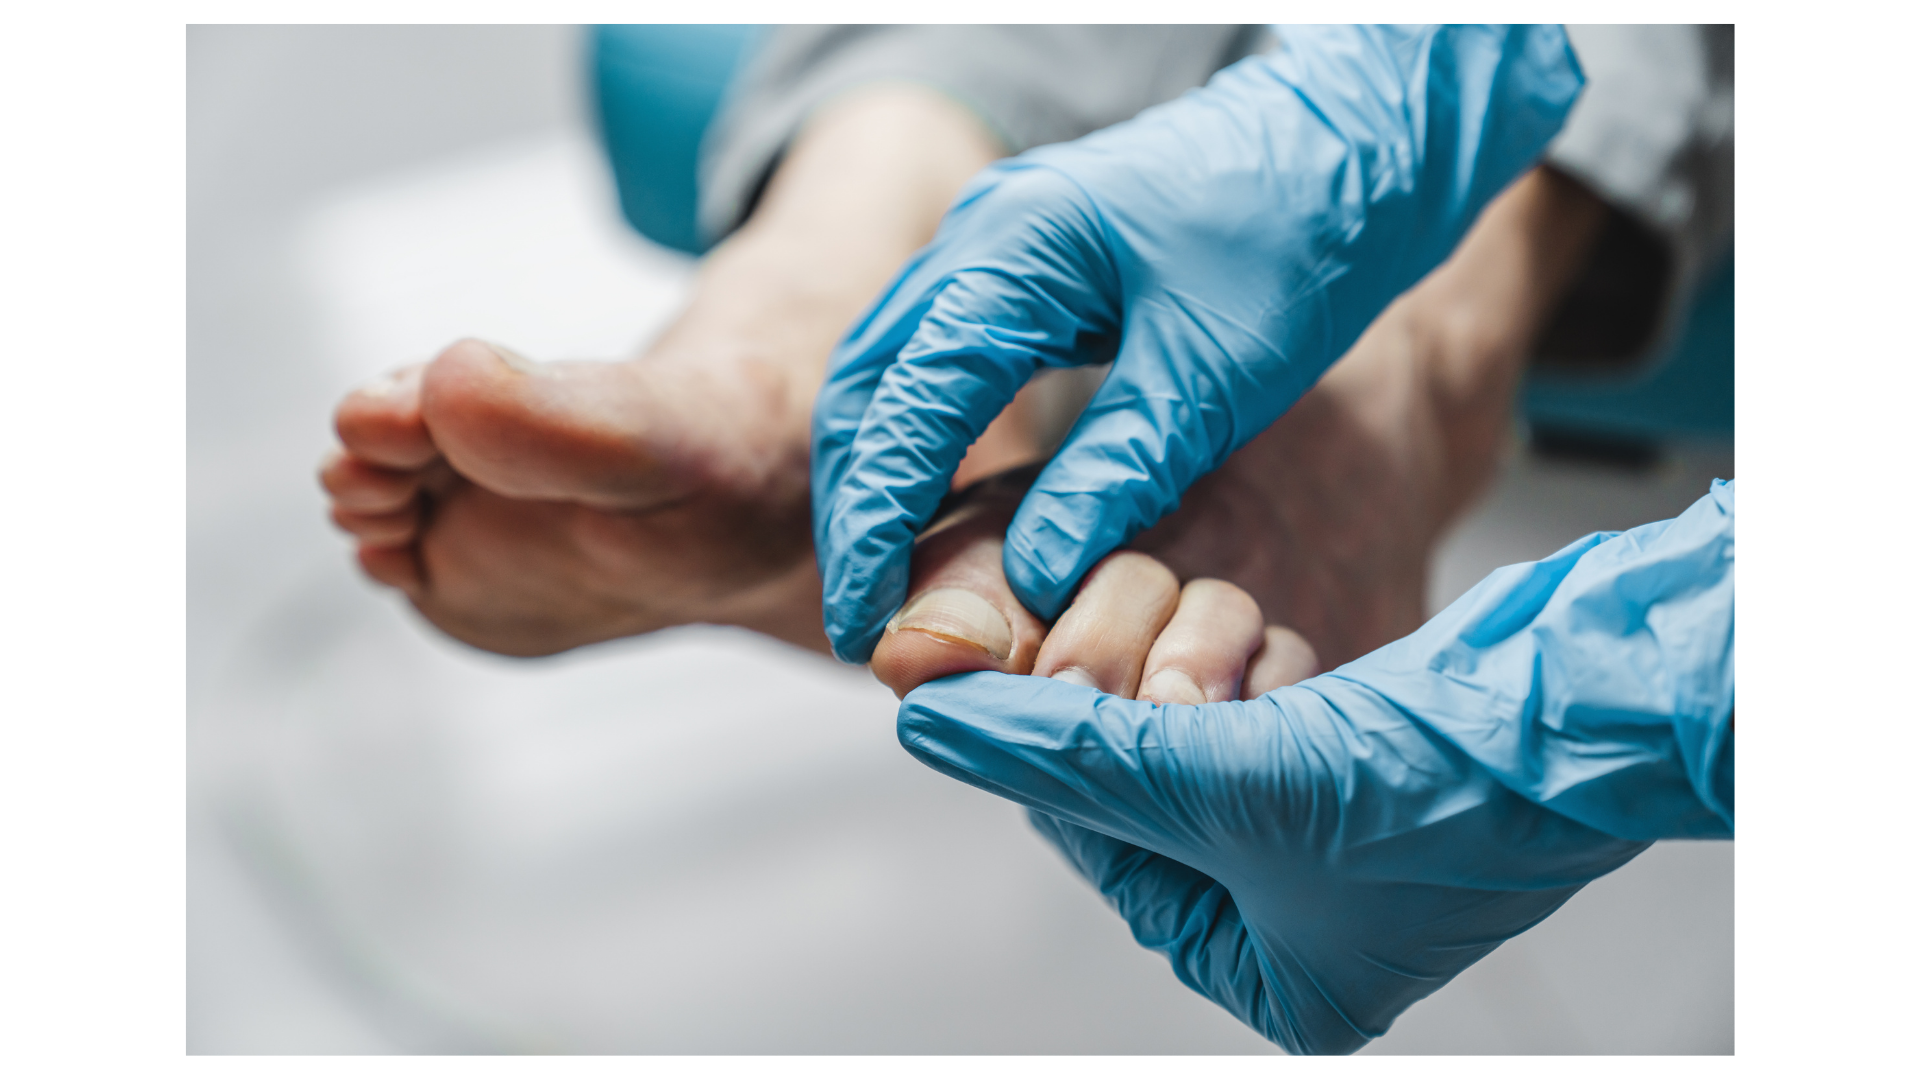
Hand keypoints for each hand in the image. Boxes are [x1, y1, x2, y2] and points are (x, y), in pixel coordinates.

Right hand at [813, 23, 1584, 660]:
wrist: (1360, 138)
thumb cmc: (1303, 232)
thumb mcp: (1216, 371)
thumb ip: (1117, 472)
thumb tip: (1034, 578)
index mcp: (1016, 249)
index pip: (907, 403)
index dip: (875, 523)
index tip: (866, 618)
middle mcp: (981, 235)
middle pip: (869, 386)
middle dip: (856, 508)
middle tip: (864, 618)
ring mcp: (995, 243)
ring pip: (892, 372)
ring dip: (881, 476)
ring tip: (891, 582)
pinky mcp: (1025, 266)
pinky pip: (939, 360)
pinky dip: (924, 440)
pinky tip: (944, 511)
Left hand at [896, 482, 1734, 1053]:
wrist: (1583, 705)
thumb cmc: (1445, 790)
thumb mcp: (1222, 784)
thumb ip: (1068, 753)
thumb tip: (943, 724)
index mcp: (1273, 975)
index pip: (1104, 854)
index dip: (1070, 764)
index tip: (1033, 688)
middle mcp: (1299, 912)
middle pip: (1146, 787)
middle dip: (1158, 713)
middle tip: (1182, 677)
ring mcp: (1330, 826)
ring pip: (1195, 722)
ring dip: (1216, 671)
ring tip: (1267, 673)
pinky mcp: (1358, 745)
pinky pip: (1259, 689)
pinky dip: (1266, 657)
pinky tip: (1301, 657)